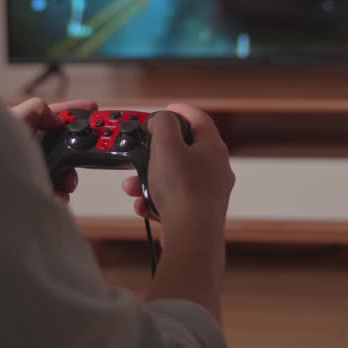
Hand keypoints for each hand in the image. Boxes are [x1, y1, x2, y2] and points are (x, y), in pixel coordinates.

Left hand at [10, 97, 96, 200]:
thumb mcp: (12, 121)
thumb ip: (36, 110)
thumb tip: (56, 120)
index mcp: (22, 129)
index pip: (52, 115)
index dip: (73, 110)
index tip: (93, 107)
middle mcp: (25, 151)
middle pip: (61, 145)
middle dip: (76, 150)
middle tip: (85, 155)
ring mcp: (26, 173)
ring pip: (60, 172)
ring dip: (68, 177)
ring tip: (65, 185)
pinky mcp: (27, 195)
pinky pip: (51, 194)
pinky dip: (58, 196)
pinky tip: (55, 199)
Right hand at [122, 104, 233, 238]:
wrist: (192, 236)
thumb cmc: (183, 190)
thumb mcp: (166, 145)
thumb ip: (163, 124)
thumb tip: (161, 119)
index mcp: (213, 148)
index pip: (198, 119)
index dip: (180, 111)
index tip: (166, 110)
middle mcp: (215, 169)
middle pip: (182, 150)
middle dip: (154, 153)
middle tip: (139, 154)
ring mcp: (209, 192)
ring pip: (174, 176)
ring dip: (149, 178)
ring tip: (133, 187)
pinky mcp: (198, 212)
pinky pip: (173, 198)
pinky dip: (156, 199)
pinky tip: (143, 206)